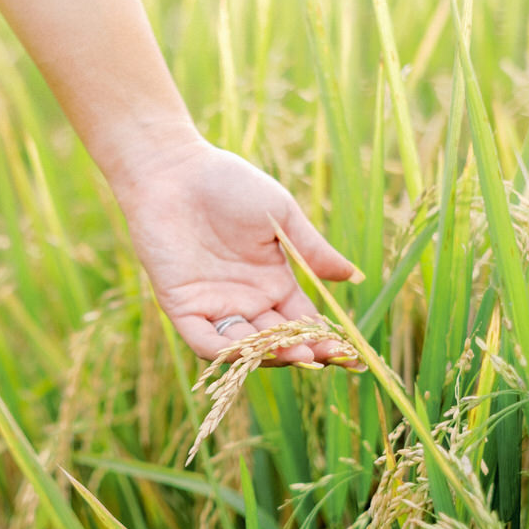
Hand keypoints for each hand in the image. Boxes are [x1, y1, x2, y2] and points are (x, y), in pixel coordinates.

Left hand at [111, 139, 360, 364]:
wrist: (175, 171)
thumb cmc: (228, 184)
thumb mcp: (279, 215)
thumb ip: (312, 249)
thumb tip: (354, 275)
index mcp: (272, 281)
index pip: (302, 321)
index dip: (324, 338)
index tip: (347, 351)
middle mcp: (245, 300)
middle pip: (277, 341)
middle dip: (302, 352)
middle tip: (325, 357)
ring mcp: (213, 304)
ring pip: (244, 347)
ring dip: (268, 356)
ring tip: (296, 354)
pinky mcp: (181, 305)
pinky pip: (203, 340)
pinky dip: (224, 351)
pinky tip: (248, 350)